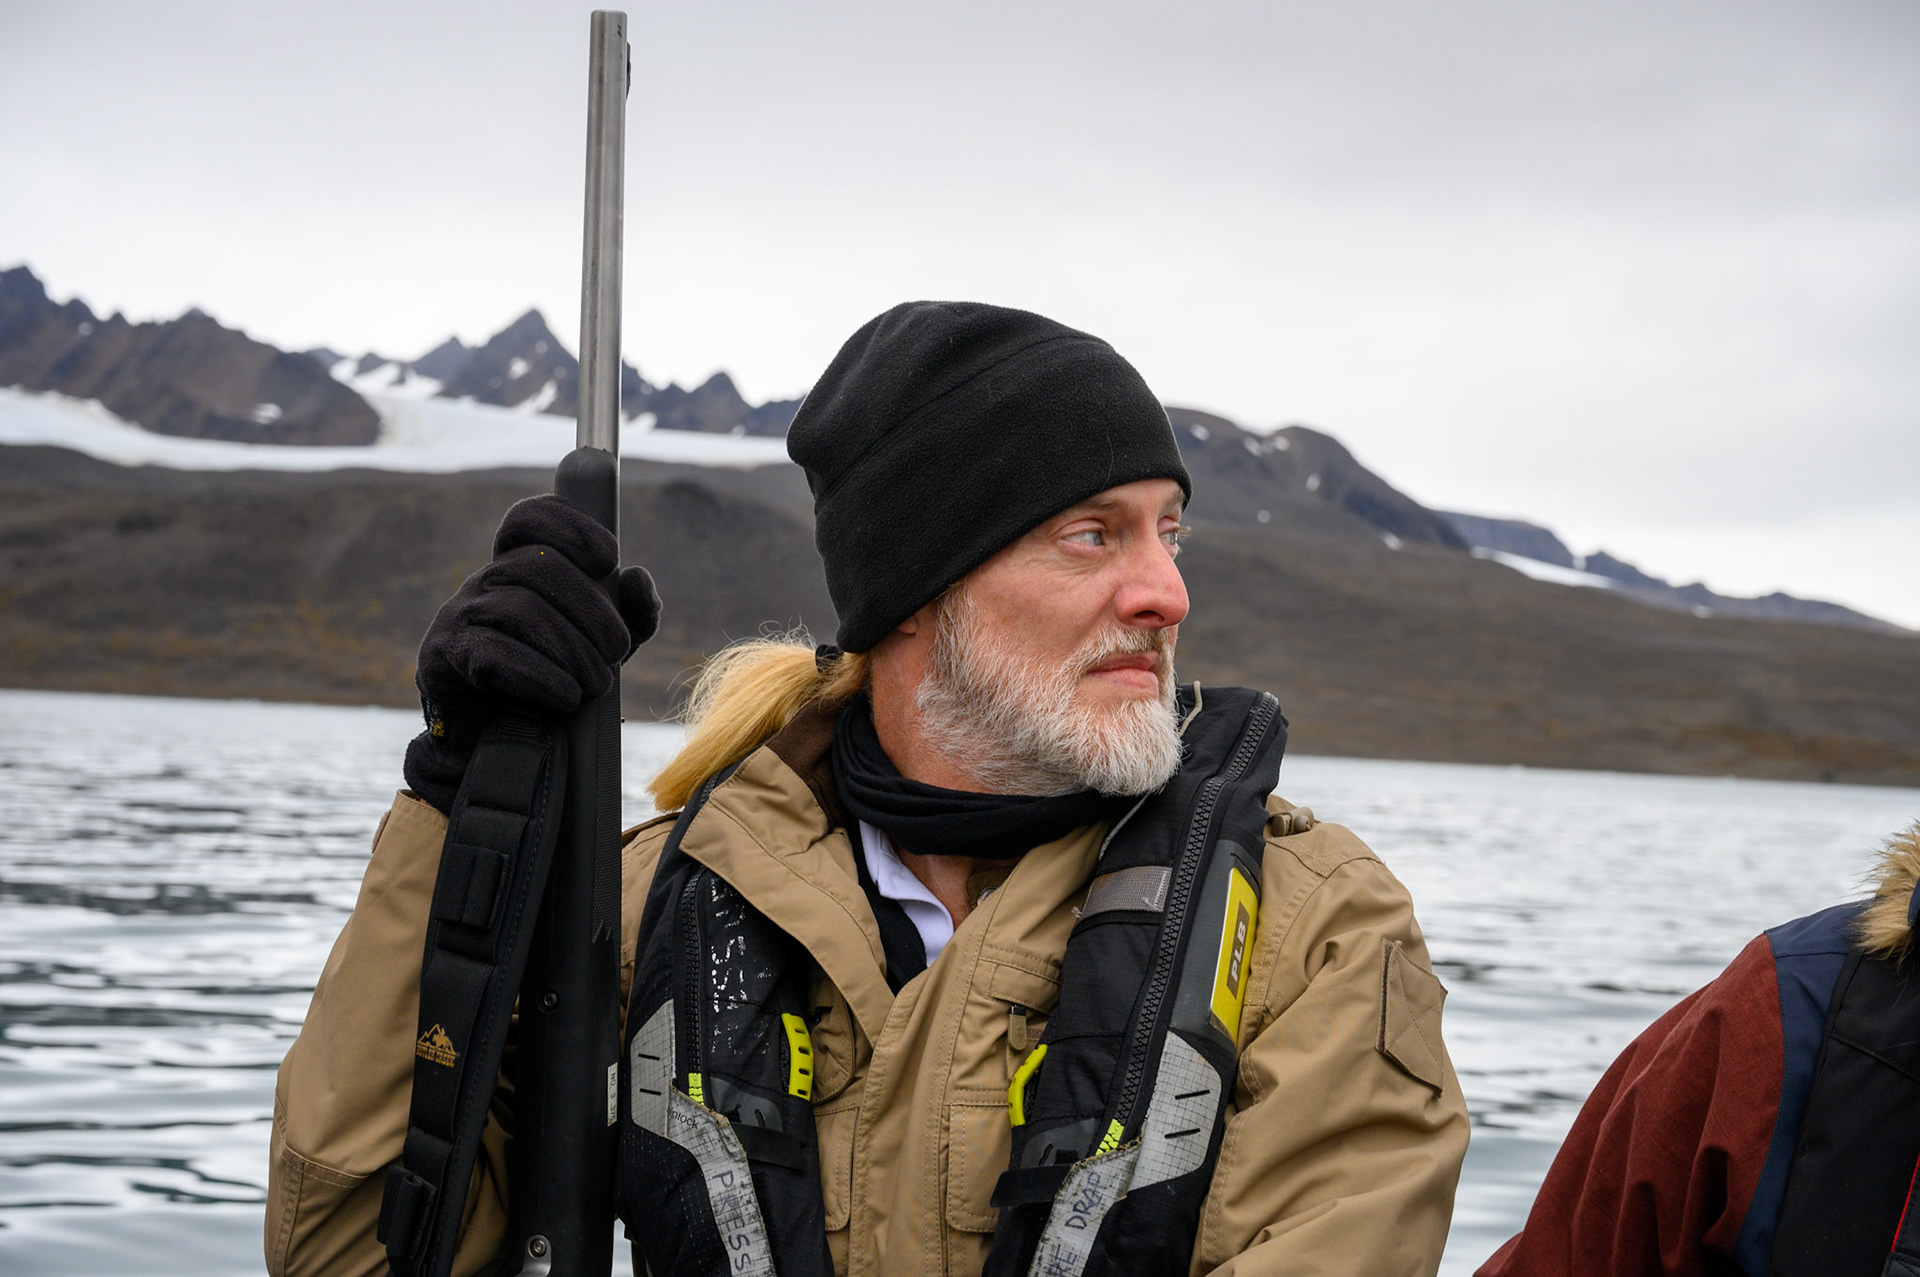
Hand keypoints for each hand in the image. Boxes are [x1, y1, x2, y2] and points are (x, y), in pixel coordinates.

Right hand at [402, 494, 660, 812]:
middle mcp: (484, 583)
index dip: (568, 525)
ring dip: (572, 650)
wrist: (492, 752)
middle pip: (538, 565)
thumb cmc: (551, 689)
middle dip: (591, 609)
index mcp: (519, 570)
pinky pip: (493, 653)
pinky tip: (565, 698)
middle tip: (617, 651)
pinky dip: (540, 677)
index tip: (607, 558)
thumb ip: (630, 614)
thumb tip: (637, 578)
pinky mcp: (442, 659)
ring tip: (596, 686)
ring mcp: (458, 617)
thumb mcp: (602, 649)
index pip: (529, 519)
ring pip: (520, 609)